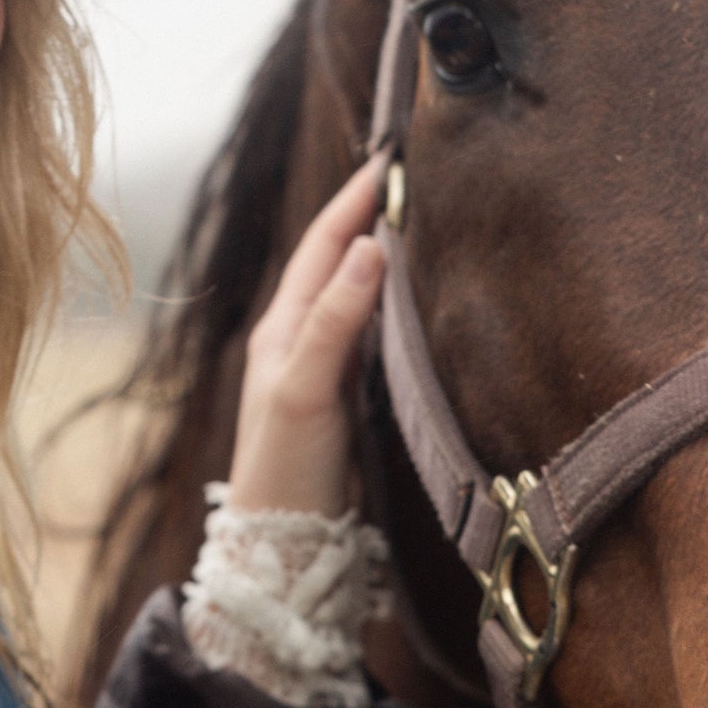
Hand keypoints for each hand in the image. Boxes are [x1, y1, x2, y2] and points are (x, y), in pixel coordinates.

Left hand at [223, 156, 386, 517]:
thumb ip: (336, 320)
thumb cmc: (284, 468)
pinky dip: (395, 304)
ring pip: (357, 295)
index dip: (355, 199)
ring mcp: (322, 368)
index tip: (392, 158)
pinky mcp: (346, 398)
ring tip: (425, 221)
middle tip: (417, 176)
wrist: (283, 549)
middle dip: (371, 216)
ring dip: (383, 256)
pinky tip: (420, 302)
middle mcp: (299, 339)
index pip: (324, 243)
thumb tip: (370, 245)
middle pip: (338, 261)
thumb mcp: (305, 388)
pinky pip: (372, 333)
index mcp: (282, 327)